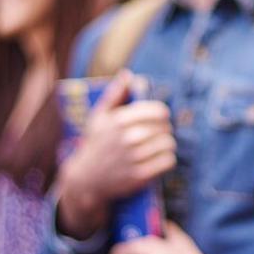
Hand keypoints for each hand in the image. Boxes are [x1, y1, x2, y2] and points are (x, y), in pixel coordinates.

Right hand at [57, 71, 175, 236]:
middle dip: (164, 129)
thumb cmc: (95, 144)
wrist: (86, 180)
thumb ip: (115, 94)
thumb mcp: (98, 116)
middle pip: (164, 127)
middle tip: (159, 133)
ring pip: (168, 144)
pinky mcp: (139, 176)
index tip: (159, 117)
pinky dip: (167, 159)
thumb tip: (128, 74)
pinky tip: (160, 158)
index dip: (162, 113)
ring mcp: (134, 158)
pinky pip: (168, 162)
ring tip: (160, 145)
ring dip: (167, 144)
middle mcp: (127, 138)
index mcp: (119, 120)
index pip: (158, 111)